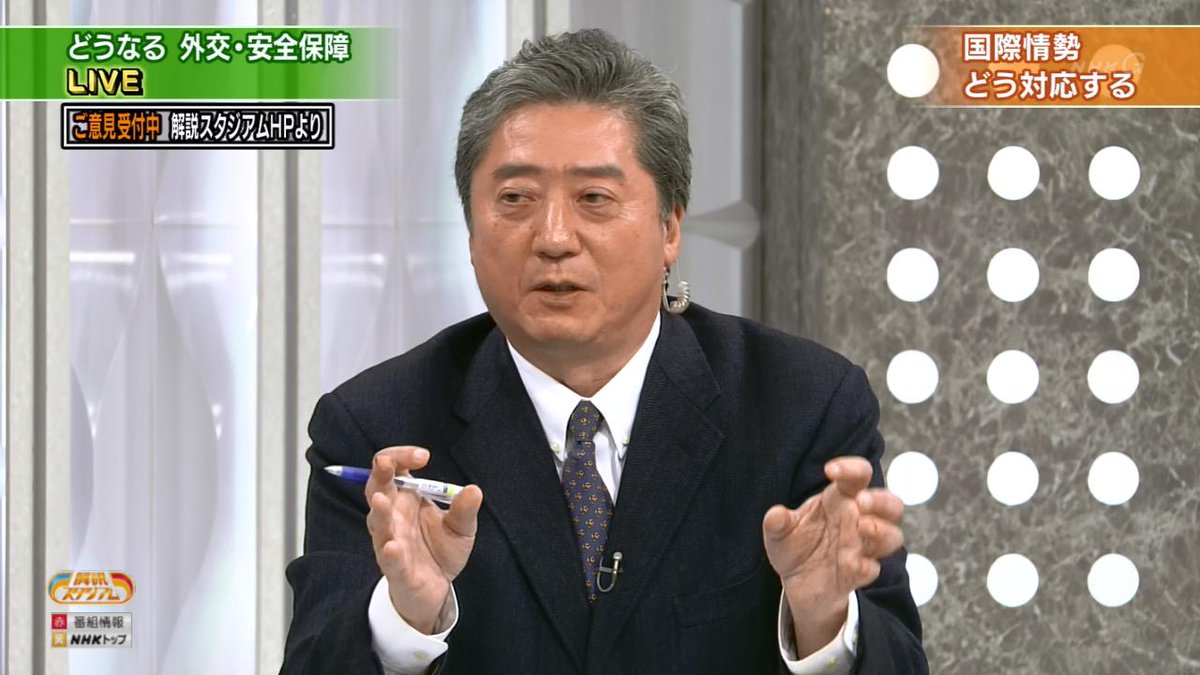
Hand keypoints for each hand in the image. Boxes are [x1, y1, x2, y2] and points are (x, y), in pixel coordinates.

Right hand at [365, 446, 482, 633]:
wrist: (436, 588)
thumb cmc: (440, 550)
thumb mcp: (461, 526)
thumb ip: (465, 509)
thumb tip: (474, 490)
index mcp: (405, 499)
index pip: (394, 469)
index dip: (402, 457)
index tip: (423, 456)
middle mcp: (392, 517)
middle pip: (376, 489)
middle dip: (379, 475)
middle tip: (385, 462)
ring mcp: (389, 541)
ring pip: (377, 524)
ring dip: (379, 512)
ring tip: (381, 501)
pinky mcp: (395, 569)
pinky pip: (389, 560)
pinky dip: (390, 553)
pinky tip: (392, 546)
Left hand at [762, 457, 904, 656]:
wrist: (797, 584)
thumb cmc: (796, 546)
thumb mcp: (779, 533)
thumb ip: (777, 523)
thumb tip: (775, 515)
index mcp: (840, 500)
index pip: (857, 476)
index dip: (850, 468)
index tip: (830, 470)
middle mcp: (857, 520)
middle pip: (890, 504)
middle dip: (881, 501)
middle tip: (861, 501)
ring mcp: (862, 548)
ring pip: (892, 536)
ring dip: (881, 531)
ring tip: (862, 527)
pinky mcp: (859, 573)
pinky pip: (872, 569)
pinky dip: (864, 566)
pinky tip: (849, 564)